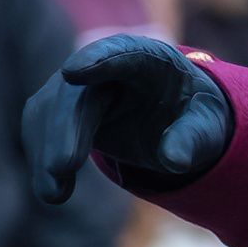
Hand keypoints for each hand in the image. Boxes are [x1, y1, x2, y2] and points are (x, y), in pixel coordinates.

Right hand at [22, 36, 234, 205]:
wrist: (174, 118)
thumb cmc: (193, 116)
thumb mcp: (204, 127)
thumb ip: (191, 139)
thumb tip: (174, 161)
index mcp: (149, 58)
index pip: (121, 51)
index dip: (97, 60)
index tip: (72, 72)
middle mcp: (106, 64)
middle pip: (77, 91)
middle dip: (65, 128)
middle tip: (62, 167)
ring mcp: (80, 85)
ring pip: (51, 110)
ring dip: (47, 151)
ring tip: (54, 194)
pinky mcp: (62, 107)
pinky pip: (43, 129)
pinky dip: (43, 159)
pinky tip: (51, 190)